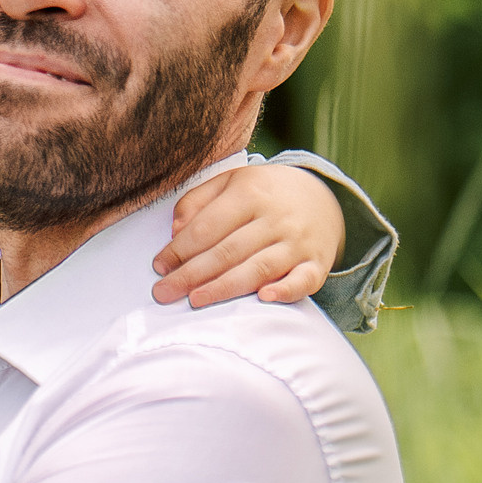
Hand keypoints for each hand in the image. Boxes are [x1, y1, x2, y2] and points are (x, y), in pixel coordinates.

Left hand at [151, 164, 343, 308]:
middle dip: (192, 274)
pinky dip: (286, 290)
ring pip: (258, 268)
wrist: (322, 196)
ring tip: (195, 300)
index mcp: (249, 194)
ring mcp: (298, 242)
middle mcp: (275, 218)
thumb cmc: (263, 193)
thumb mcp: (229, 182)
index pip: (208, 226)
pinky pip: (303, 280)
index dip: (180, 249)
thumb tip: (175, 231)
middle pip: (228, 251)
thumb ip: (197, 201)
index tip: (159, 266)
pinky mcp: (317, 263)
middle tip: (164, 293)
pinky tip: (263, 298)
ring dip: (224, 287)